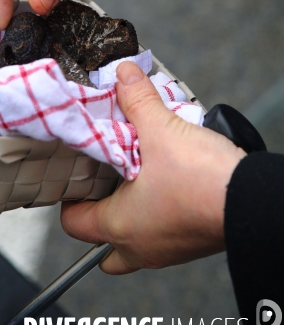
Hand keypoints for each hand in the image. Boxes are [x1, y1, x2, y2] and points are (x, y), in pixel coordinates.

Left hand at [61, 61, 245, 273]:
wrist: (254, 202)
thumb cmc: (202, 181)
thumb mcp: (161, 130)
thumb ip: (137, 99)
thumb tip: (124, 74)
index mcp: (120, 225)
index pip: (74, 222)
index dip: (70, 197)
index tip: (77, 175)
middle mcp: (141, 246)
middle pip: (102, 245)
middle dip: (100, 215)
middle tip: (104, 183)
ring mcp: (168, 250)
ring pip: (135, 241)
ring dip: (132, 212)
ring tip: (138, 176)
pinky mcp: (191, 244)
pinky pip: (163, 234)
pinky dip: (159, 212)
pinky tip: (169, 181)